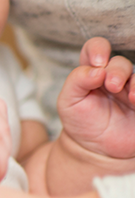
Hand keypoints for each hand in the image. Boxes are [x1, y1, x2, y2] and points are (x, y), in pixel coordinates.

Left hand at [59, 37, 134, 159]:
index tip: (97, 61)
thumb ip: (77, 81)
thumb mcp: (69, 102)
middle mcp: (115, 77)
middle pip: (121, 62)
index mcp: (93, 72)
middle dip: (118, 71)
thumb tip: (97, 69)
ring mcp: (132, 89)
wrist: (97, 150)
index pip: (96, 47)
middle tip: (112, 86)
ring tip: (132, 98)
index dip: (98, 48)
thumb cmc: (81, 122)